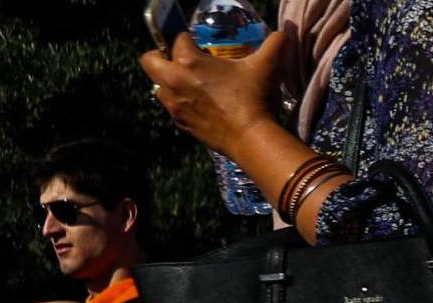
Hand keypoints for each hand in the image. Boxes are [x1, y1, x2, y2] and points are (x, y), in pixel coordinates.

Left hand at [141, 28, 291, 160]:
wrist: (251, 139)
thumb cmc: (254, 99)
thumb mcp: (265, 67)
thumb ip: (273, 45)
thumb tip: (283, 33)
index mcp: (188, 61)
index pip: (179, 39)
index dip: (190, 40)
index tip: (201, 46)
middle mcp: (174, 80)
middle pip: (149, 60)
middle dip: (160, 56)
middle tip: (178, 60)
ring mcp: (175, 104)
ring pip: (158, 86)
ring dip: (169, 82)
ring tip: (189, 85)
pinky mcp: (181, 123)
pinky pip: (172, 109)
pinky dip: (181, 104)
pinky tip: (200, 106)